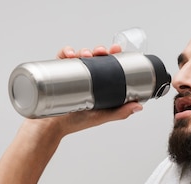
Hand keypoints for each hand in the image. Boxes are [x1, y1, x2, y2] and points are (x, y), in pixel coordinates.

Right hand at [21, 43, 143, 138]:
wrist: (51, 127)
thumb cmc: (75, 122)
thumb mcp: (101, 116)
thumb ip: (120, 112)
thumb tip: (139, 106)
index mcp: (97, 85)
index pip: (107, 66)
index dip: (112, 55)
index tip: (117, 50)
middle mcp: (85, 78)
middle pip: (94, 58)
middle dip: (99, 51)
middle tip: (101, 52)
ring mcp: (71, 75)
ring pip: (79, 55)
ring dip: (84, 50)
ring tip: (86, 55)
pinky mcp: (57, 73)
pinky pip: (61, 58)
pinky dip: (66, 52)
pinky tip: (70, 55)